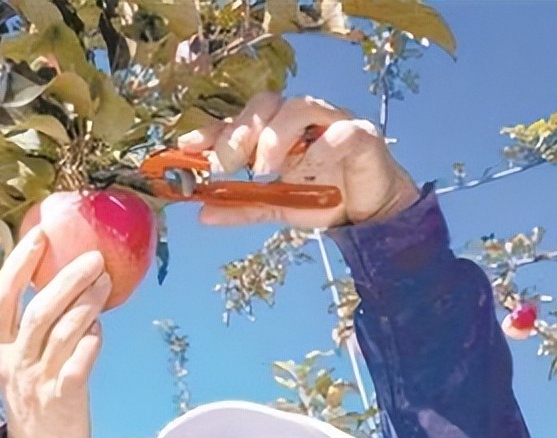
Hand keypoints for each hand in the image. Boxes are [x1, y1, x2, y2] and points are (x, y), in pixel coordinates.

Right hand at [0, 228, 111, 437]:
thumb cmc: (34, 392)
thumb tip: (62, 276)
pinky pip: (79, 363)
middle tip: (93, 257)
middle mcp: (13, 361)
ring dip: (87, 304)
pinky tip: (100, 328)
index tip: (40, 234)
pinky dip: (91, 341)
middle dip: (66, 279)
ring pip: (62, 333)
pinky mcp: (63, 399)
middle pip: (37, 311)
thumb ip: (32, 323)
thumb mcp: (18, 358)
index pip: (1, 297)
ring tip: (106, 282)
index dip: (19, 263)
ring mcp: (36, 381)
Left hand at [179, 92, 421, 228]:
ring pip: (300, 107)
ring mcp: (331, 123)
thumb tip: (202, 214)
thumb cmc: (322, 198)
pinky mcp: (362, 136)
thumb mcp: (274, 207)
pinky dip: (323, 146)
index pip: (239, 120)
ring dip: (275, 136)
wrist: (368, 214)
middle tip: (226, 163)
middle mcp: (301, 120)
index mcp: (275, 132)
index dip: (212, 130)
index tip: (187, 147)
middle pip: (266, 104)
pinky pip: (342, 131)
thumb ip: (241, 207)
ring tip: (263, 169)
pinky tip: (309, 165)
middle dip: (240, 131)